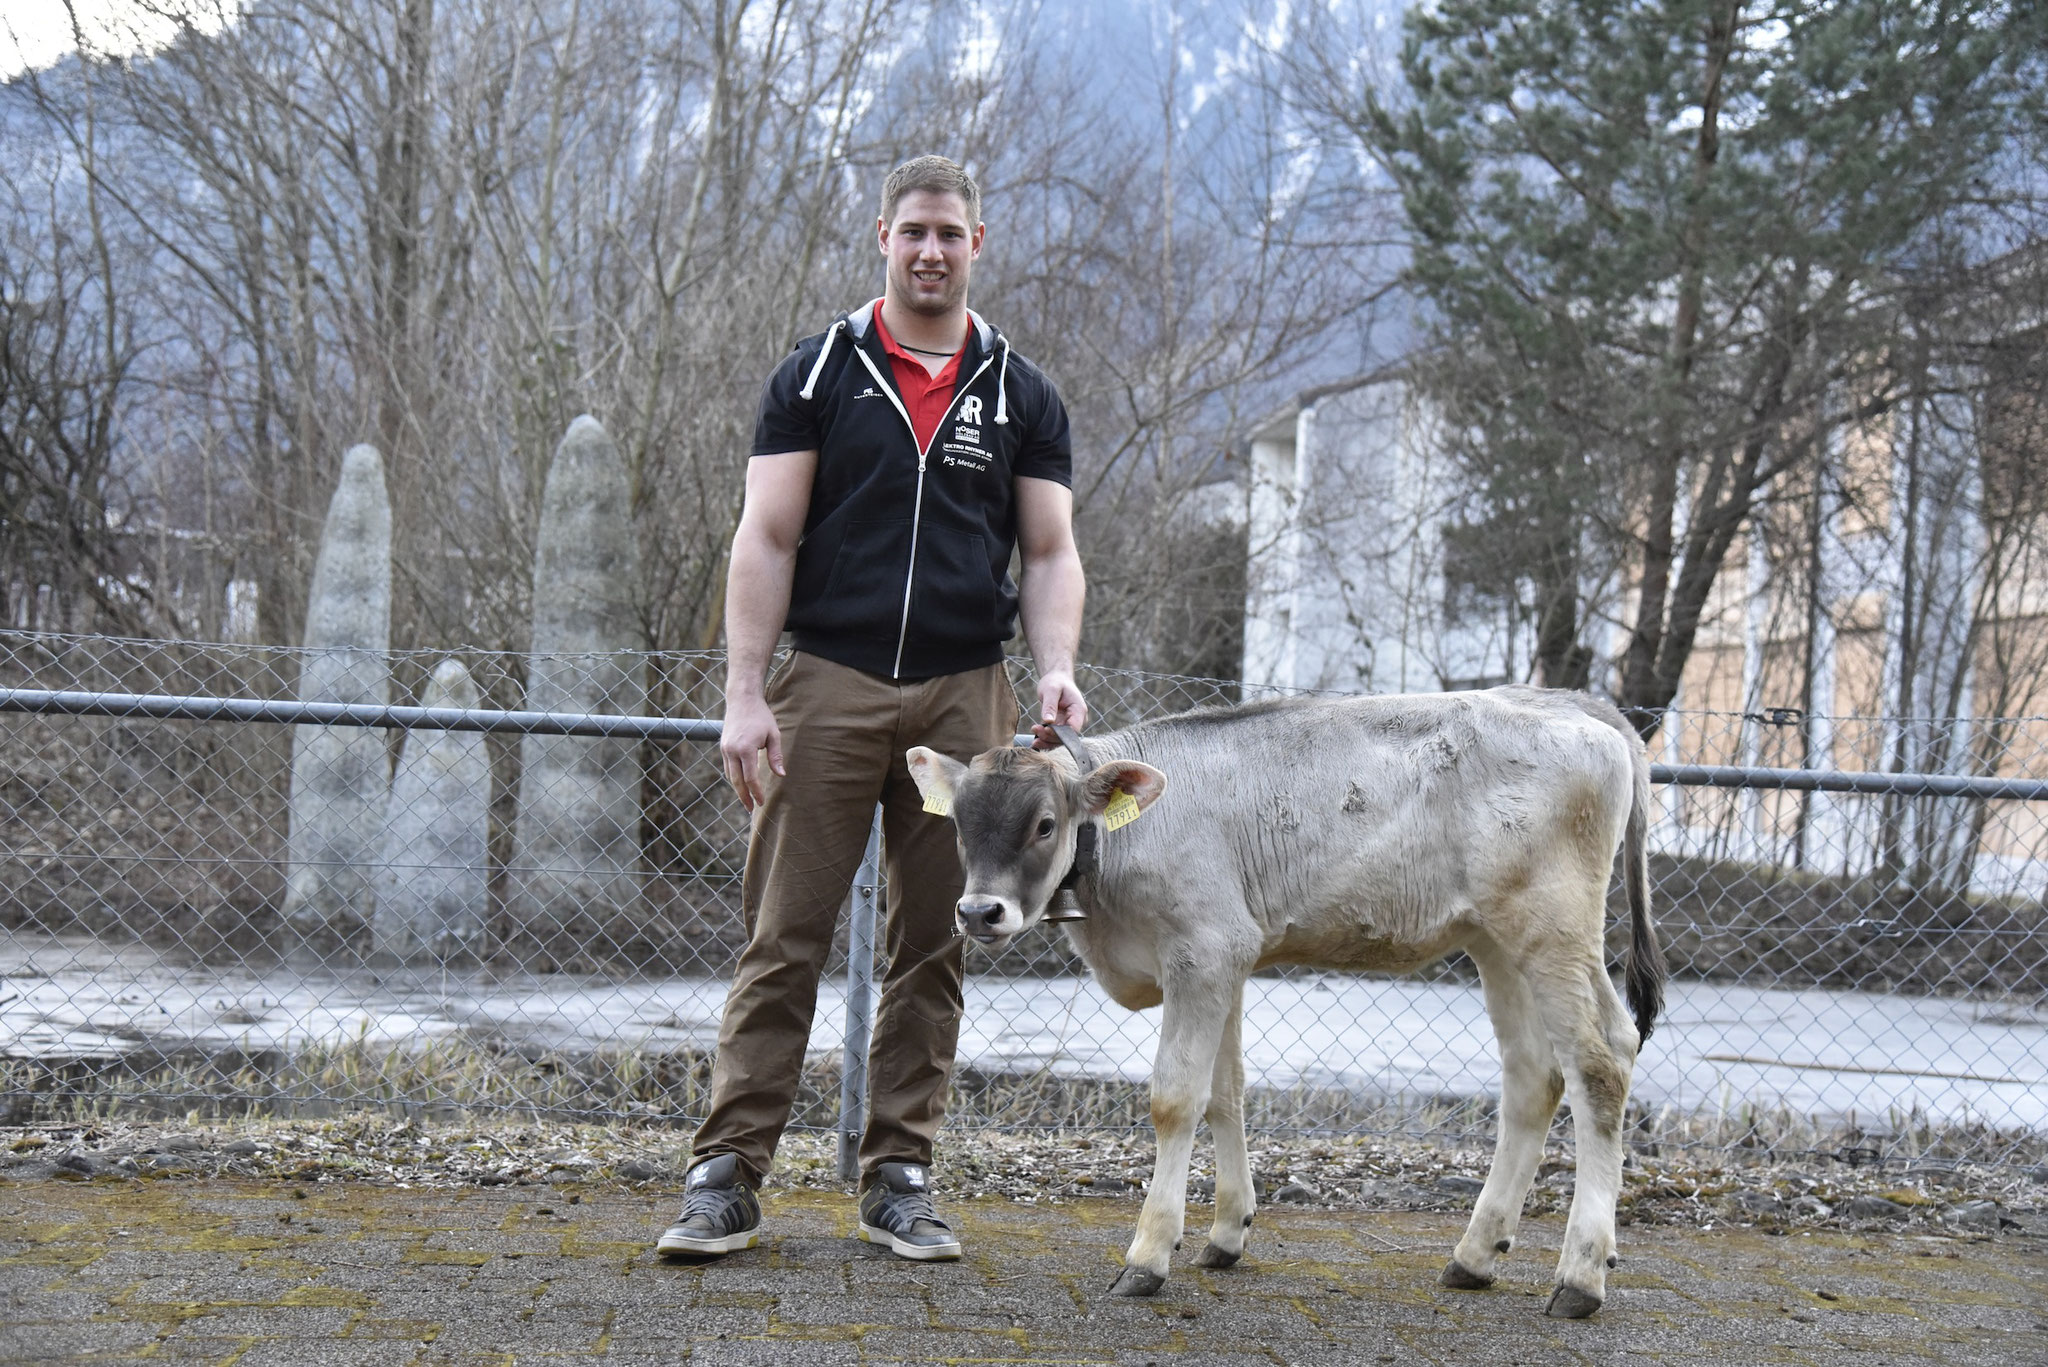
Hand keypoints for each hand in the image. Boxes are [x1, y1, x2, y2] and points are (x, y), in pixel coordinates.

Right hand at [720, 691, 783, 811]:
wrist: (742, 699)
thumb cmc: (761, 716)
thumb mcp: (773, 735)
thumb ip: (776, 756)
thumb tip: (781, 775)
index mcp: (745, 749)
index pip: (750, 778)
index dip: (756, 792)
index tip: (762, 802)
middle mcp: (732, 751)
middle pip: (736, 781)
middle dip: (743, 796)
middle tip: (750, 808)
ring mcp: (725, 749)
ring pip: (730, 775)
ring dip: (737, 789)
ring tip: (746, 799)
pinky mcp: (723, 747)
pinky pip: (728, 767)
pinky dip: (734, 777)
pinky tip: (741, 784)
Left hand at [1029, 670, 1087, 749]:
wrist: (1056, 679)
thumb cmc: (1055, 682)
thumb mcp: (1051, 690)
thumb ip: (1050, 705)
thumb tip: (1048, 721)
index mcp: (1079, 710)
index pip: (1074, 728)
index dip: (1060, 733)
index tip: (1045, 729)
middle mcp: (1077, 719)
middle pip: (1067, 736)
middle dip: (1050, 737)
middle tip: (1035, 729)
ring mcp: (1070, 724)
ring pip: (1060, 740)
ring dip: (1047, 741)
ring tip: (1034, 739)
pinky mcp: (1062, 726)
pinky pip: (1055, 737)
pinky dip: (1046, 740)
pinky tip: (1036, 741)